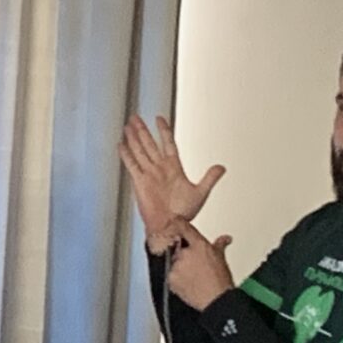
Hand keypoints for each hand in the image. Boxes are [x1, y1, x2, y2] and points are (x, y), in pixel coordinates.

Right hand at [120, 115, 223, 253]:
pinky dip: (126, 154)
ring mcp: (149, 174)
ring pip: (140, 150)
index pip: (167, 143)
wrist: (170, 224)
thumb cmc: (183, 213)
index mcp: (173, 168)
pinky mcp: (140, 182)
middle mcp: (159, 168)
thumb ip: (210, 178)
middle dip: (142, 130)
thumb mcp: (201, 192)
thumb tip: (222, 167)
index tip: (159, 119)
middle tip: (135, 118)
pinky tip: (121, 145)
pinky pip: (132, 164)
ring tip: (128, 125)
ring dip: (133, 137)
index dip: (163, 130)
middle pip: (149, 143)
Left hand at [163, 219, 236, 308]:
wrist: (216, 300)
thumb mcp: (221, 259)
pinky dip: (176, 278)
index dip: (176, 222)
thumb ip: (219, 245)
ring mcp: (176, 266)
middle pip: (177, 247)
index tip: (173, 221)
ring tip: (193, 277)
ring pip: (173, 262)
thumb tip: (224, 239)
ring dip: (180, 267)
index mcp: (198, 245)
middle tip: (194, 264)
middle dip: (183, 253)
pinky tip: (188, 283)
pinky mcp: (170, 279)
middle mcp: (185, 253)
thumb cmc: (220, 281)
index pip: (183, 227)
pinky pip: (170, 275)